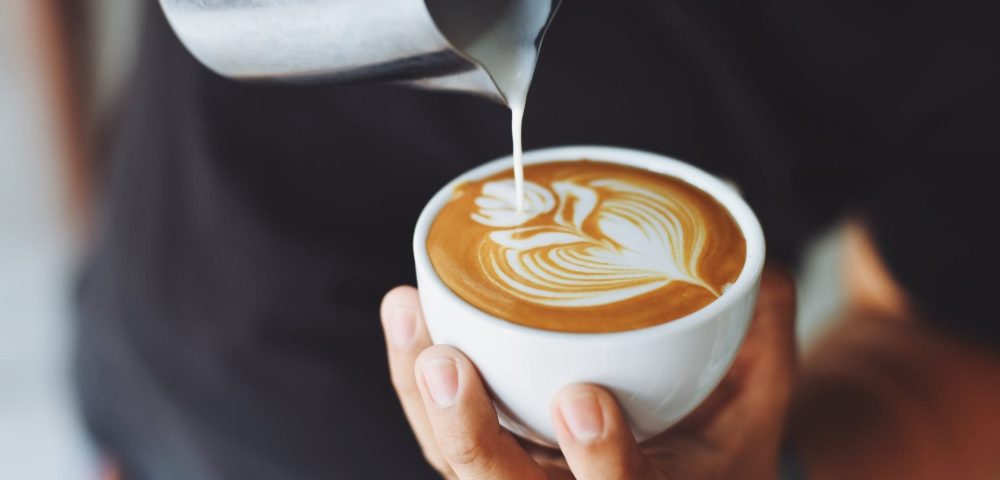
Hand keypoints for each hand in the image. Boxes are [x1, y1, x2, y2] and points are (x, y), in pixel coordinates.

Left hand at [380, 265, 795, 478]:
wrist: (689, 477)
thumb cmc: (719, 444)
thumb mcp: (759, 396)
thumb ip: (761, 331)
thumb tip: (754, 254)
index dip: (603, 461)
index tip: (584, 400)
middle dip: (471, 435)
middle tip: (447, 364)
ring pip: (461, 464)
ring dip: (423, 398)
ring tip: (409, 315)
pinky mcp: (497, 460)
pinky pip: (443, 437)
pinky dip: (416, 382)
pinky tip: (408, 316)